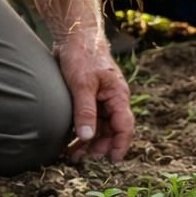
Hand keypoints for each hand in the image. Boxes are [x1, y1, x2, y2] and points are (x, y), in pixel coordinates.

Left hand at [55, 35, 133, 162]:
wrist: (74, 35)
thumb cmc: (82, 55)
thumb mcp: (81, 84)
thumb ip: (85, 111)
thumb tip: (88, 137)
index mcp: (118, 95)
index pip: (125, 126)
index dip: (120, 145)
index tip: (112, 161)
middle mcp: (112, 99)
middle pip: (112, 130)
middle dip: (100, 146)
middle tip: (81, 158)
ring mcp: (101, 98)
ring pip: (100, 127)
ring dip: (89, 142)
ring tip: (73, 154)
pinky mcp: (89, 97)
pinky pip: (90, 120)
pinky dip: (82, 132)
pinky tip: (70, 141)